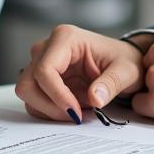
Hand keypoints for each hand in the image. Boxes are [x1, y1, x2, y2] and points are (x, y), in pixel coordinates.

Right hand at [15, 24, 145, 121]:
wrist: (122, 63)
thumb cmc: (124, 61)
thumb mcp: (126, 72)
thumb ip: (111, 84)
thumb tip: (95, 99)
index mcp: (65, 38)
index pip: (45, 70)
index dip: (56, 95)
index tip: (75, 112)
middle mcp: (47, 47)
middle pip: (29, 82)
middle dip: (49, 105)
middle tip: (77, 116)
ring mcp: (41, 61)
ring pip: (27, 92)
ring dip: (50, 109)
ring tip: (80, 108)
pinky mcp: (41, 77)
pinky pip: (34, 99)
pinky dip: (50, 110)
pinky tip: (74, 106)